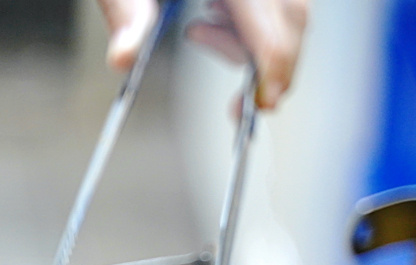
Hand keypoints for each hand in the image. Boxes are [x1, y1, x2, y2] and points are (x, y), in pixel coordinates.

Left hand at [95, 0, 309, 109]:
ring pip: (286, 7)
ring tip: (198, 32)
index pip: (271, 16)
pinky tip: (207, 15)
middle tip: (239, 104)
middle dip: (270, 60)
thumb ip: (126, 12)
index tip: (265, 104)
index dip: (275, 63)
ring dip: (252, 36)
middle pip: (293, 12)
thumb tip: (122, 60)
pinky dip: (249, 18)